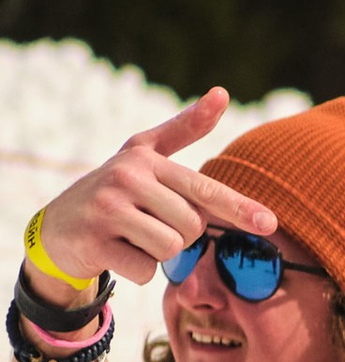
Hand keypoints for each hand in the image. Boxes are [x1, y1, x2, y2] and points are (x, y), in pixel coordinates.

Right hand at [26, 91, 277, 299]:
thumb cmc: (115, 190)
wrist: (57, 227)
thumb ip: (184, 128)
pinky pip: (145, 270)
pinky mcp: (94, 241)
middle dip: (178, 233)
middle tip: (147, 223)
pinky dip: (138, 270)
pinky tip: (116, 252)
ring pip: (171, 249)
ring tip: (132, 236)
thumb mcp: (144, 154)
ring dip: (158, 253)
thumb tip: (222, 92)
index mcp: (145, 159)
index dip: (239, 208)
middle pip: (191, 226)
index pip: (203, 188)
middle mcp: (126, 178)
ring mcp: (108, 209)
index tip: (270, 224)